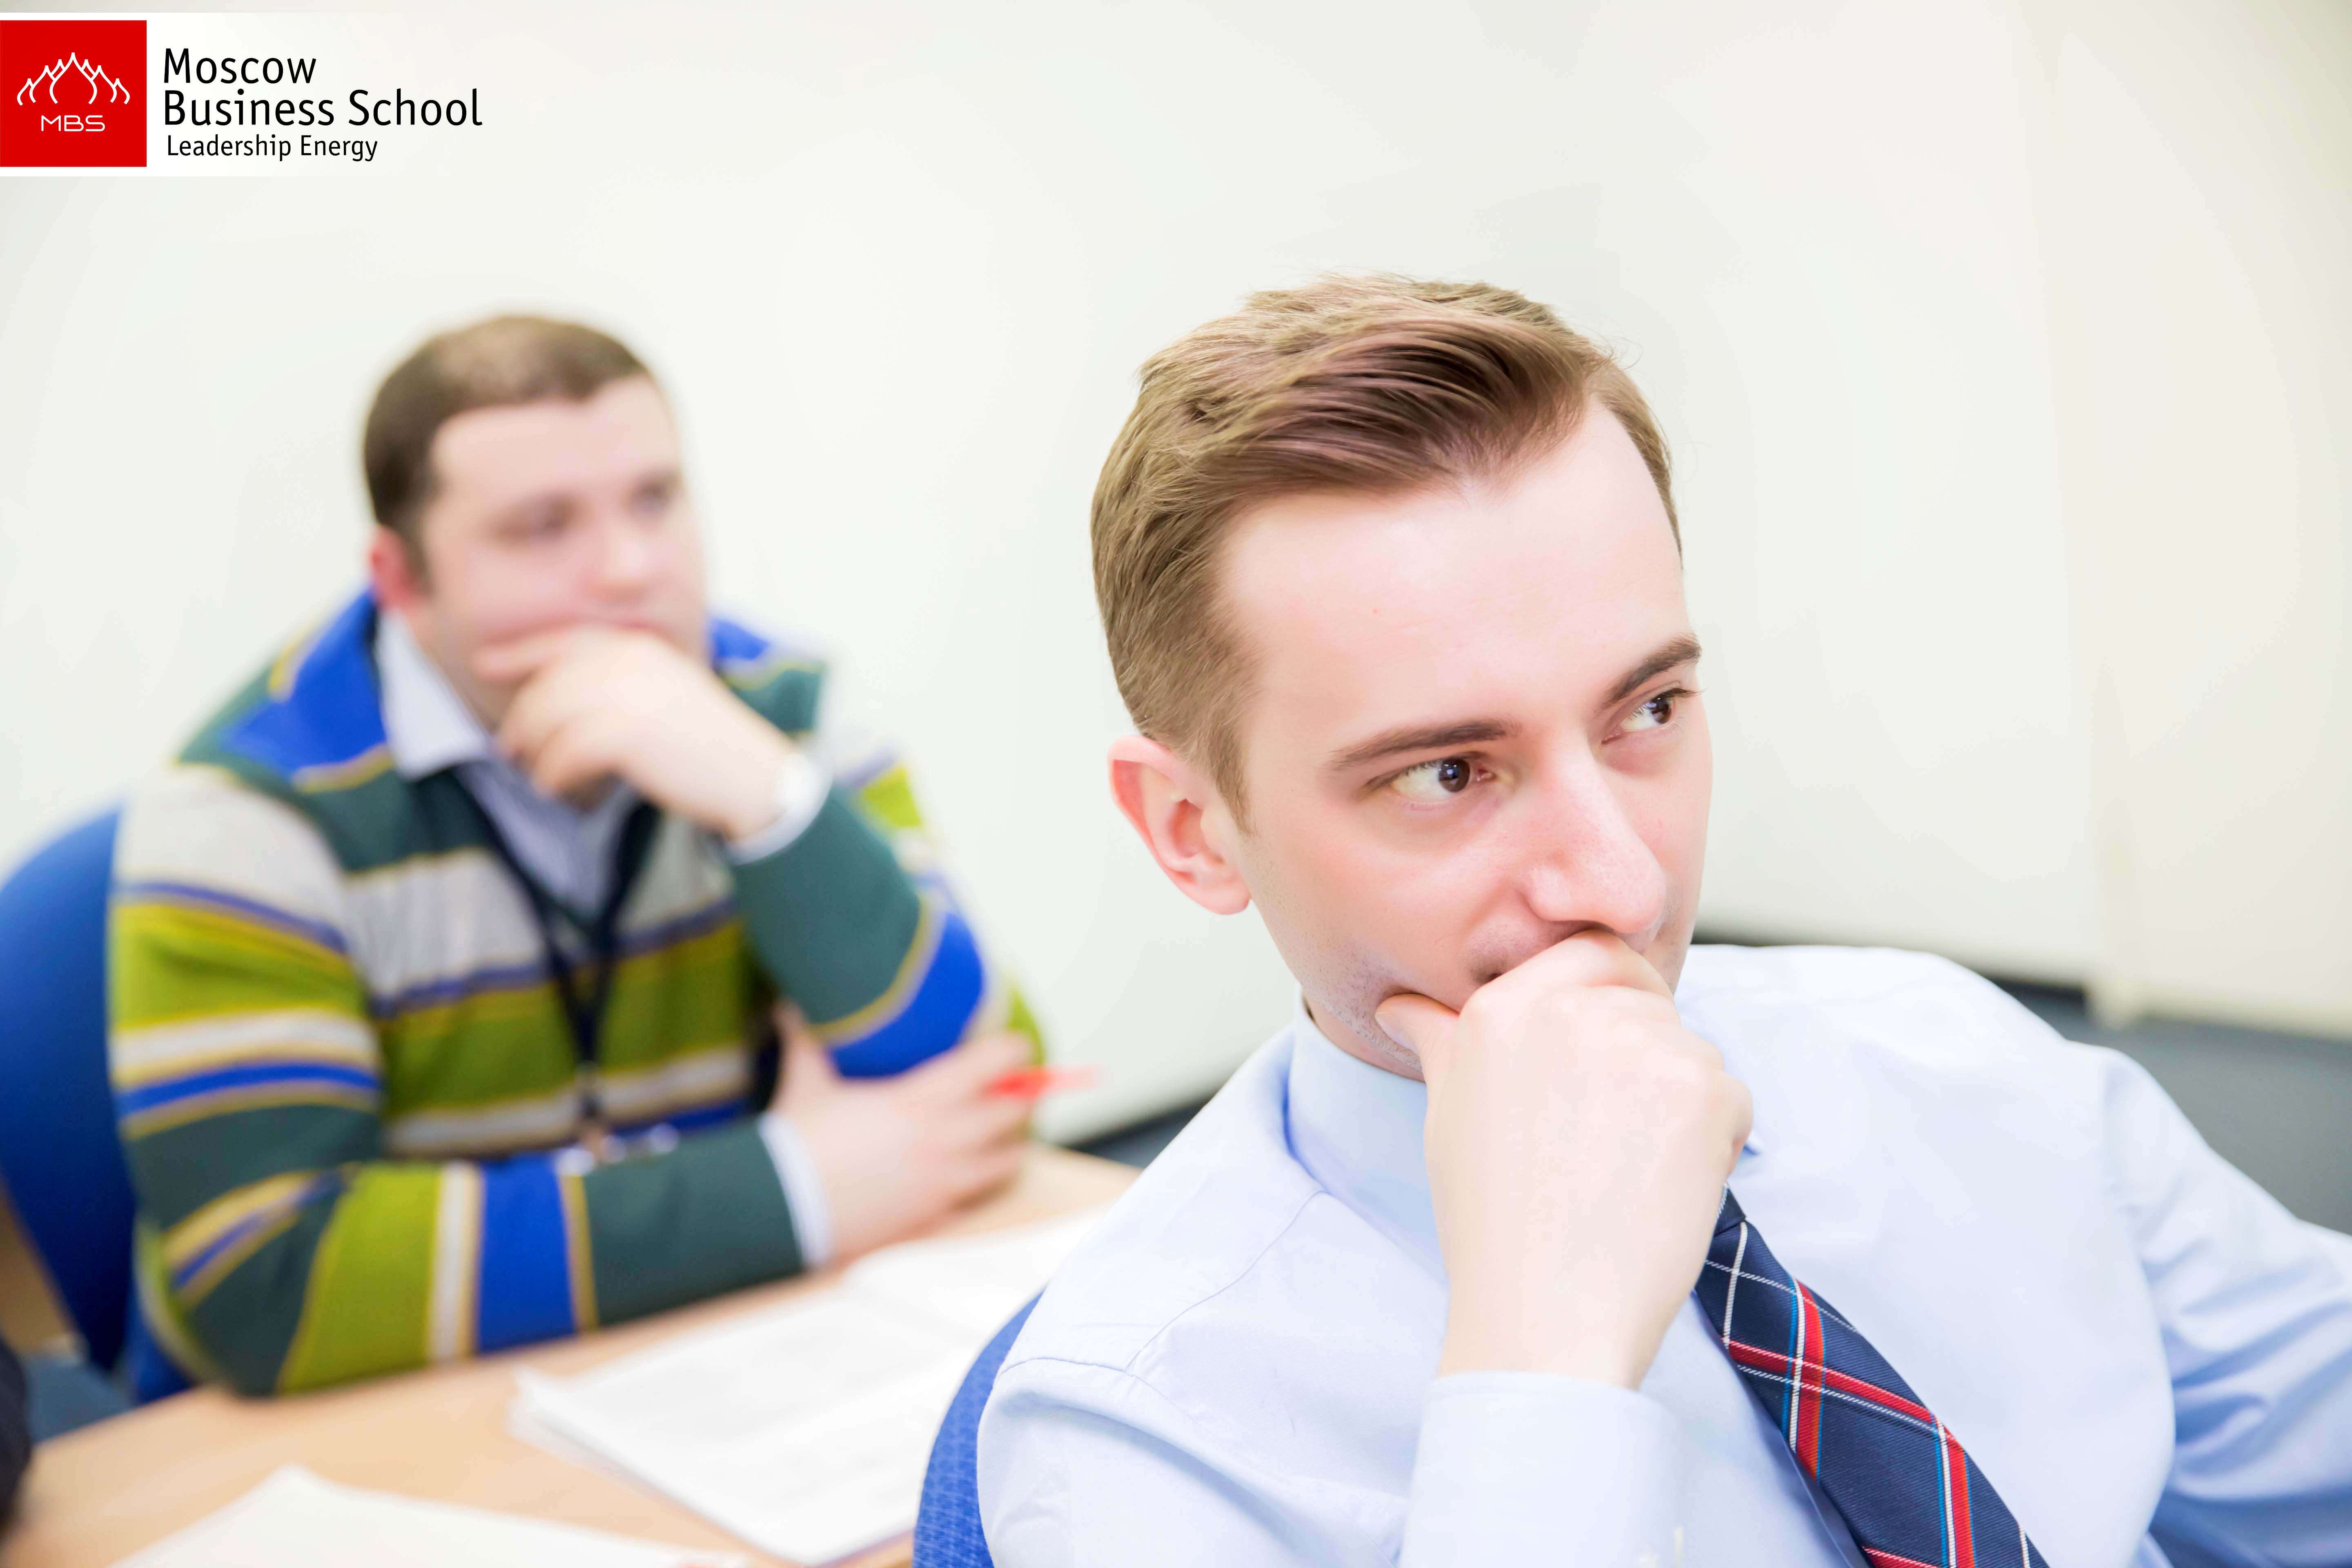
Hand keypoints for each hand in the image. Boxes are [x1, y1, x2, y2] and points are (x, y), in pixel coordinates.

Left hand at [476, 626, 796, 839]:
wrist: (754, 777)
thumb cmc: (708, 746)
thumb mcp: (666, 696)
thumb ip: (620, 684)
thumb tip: (554, 700)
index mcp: (640, 647)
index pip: (564, 642)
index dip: (519, 652)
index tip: (483, 664)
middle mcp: (630, 662)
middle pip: (547, 686)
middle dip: (521, 720)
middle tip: (510, 751)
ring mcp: (628, 694)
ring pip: (548, 719)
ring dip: (535, 752)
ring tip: (540, 775)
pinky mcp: (625, 733)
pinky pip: (564, 752)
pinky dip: (553, 774)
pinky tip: (557, 788)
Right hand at [772, 1012, 1033, 1259]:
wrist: (779, 1209)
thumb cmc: (795, 1142)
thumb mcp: (805, 1083)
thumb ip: (806, 1042)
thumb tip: (789, 1007)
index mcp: (919, 1101)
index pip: (986, 1067)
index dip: (1011, 1052)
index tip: (1021, 1046)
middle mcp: (941, 1143)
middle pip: (1008, 1116)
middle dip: (1022, 1100)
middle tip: (1026, 1091)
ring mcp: (939, 1187)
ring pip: (1002, 1166)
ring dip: (1010, 1149)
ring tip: (1012, 1142)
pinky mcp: (927, 1222)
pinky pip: (971, 1206)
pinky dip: (977, 1192)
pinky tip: (970, 1186)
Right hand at [1376, 931, 1750, 1389]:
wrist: (1546, 1313)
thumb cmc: (1492, 1222)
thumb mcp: (1449, 1115)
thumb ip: (1440, 1041)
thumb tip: (1402, 1007)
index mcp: (1500, 1008)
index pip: (1592, 951)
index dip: (1615, 992)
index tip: (1610, 1050)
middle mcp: (1569, 1009)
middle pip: (1646, 998)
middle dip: (1645, 1054)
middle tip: (1613, 1134)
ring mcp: (1640, 1045)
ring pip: (1691, 1049)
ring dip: (1678, 1102)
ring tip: (1628, 1170)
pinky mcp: (1702, 1089)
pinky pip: (1729, 1095)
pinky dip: (1713, 1141)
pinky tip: (1663, 1188)